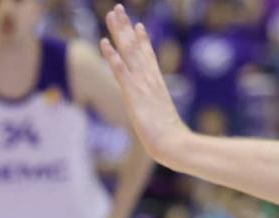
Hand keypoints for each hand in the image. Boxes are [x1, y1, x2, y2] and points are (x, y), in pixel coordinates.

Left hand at [99, 4, 190, 166]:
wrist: (173, 144)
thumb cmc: (170, 138)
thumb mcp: (163, 120)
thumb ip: (160, 114)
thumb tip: (164, 122)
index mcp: (156, 83)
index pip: (147, 56)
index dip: (140, 39)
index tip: (135, 24)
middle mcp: (149, 78)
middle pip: (136, 47)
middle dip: (125, 28)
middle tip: (118, 9)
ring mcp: (141, 84)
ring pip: (128, 51)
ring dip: (118, 32)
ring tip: (112, 14)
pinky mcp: (133, 94)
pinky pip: (120, 70)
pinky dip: (112, 56)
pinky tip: (105, 43)